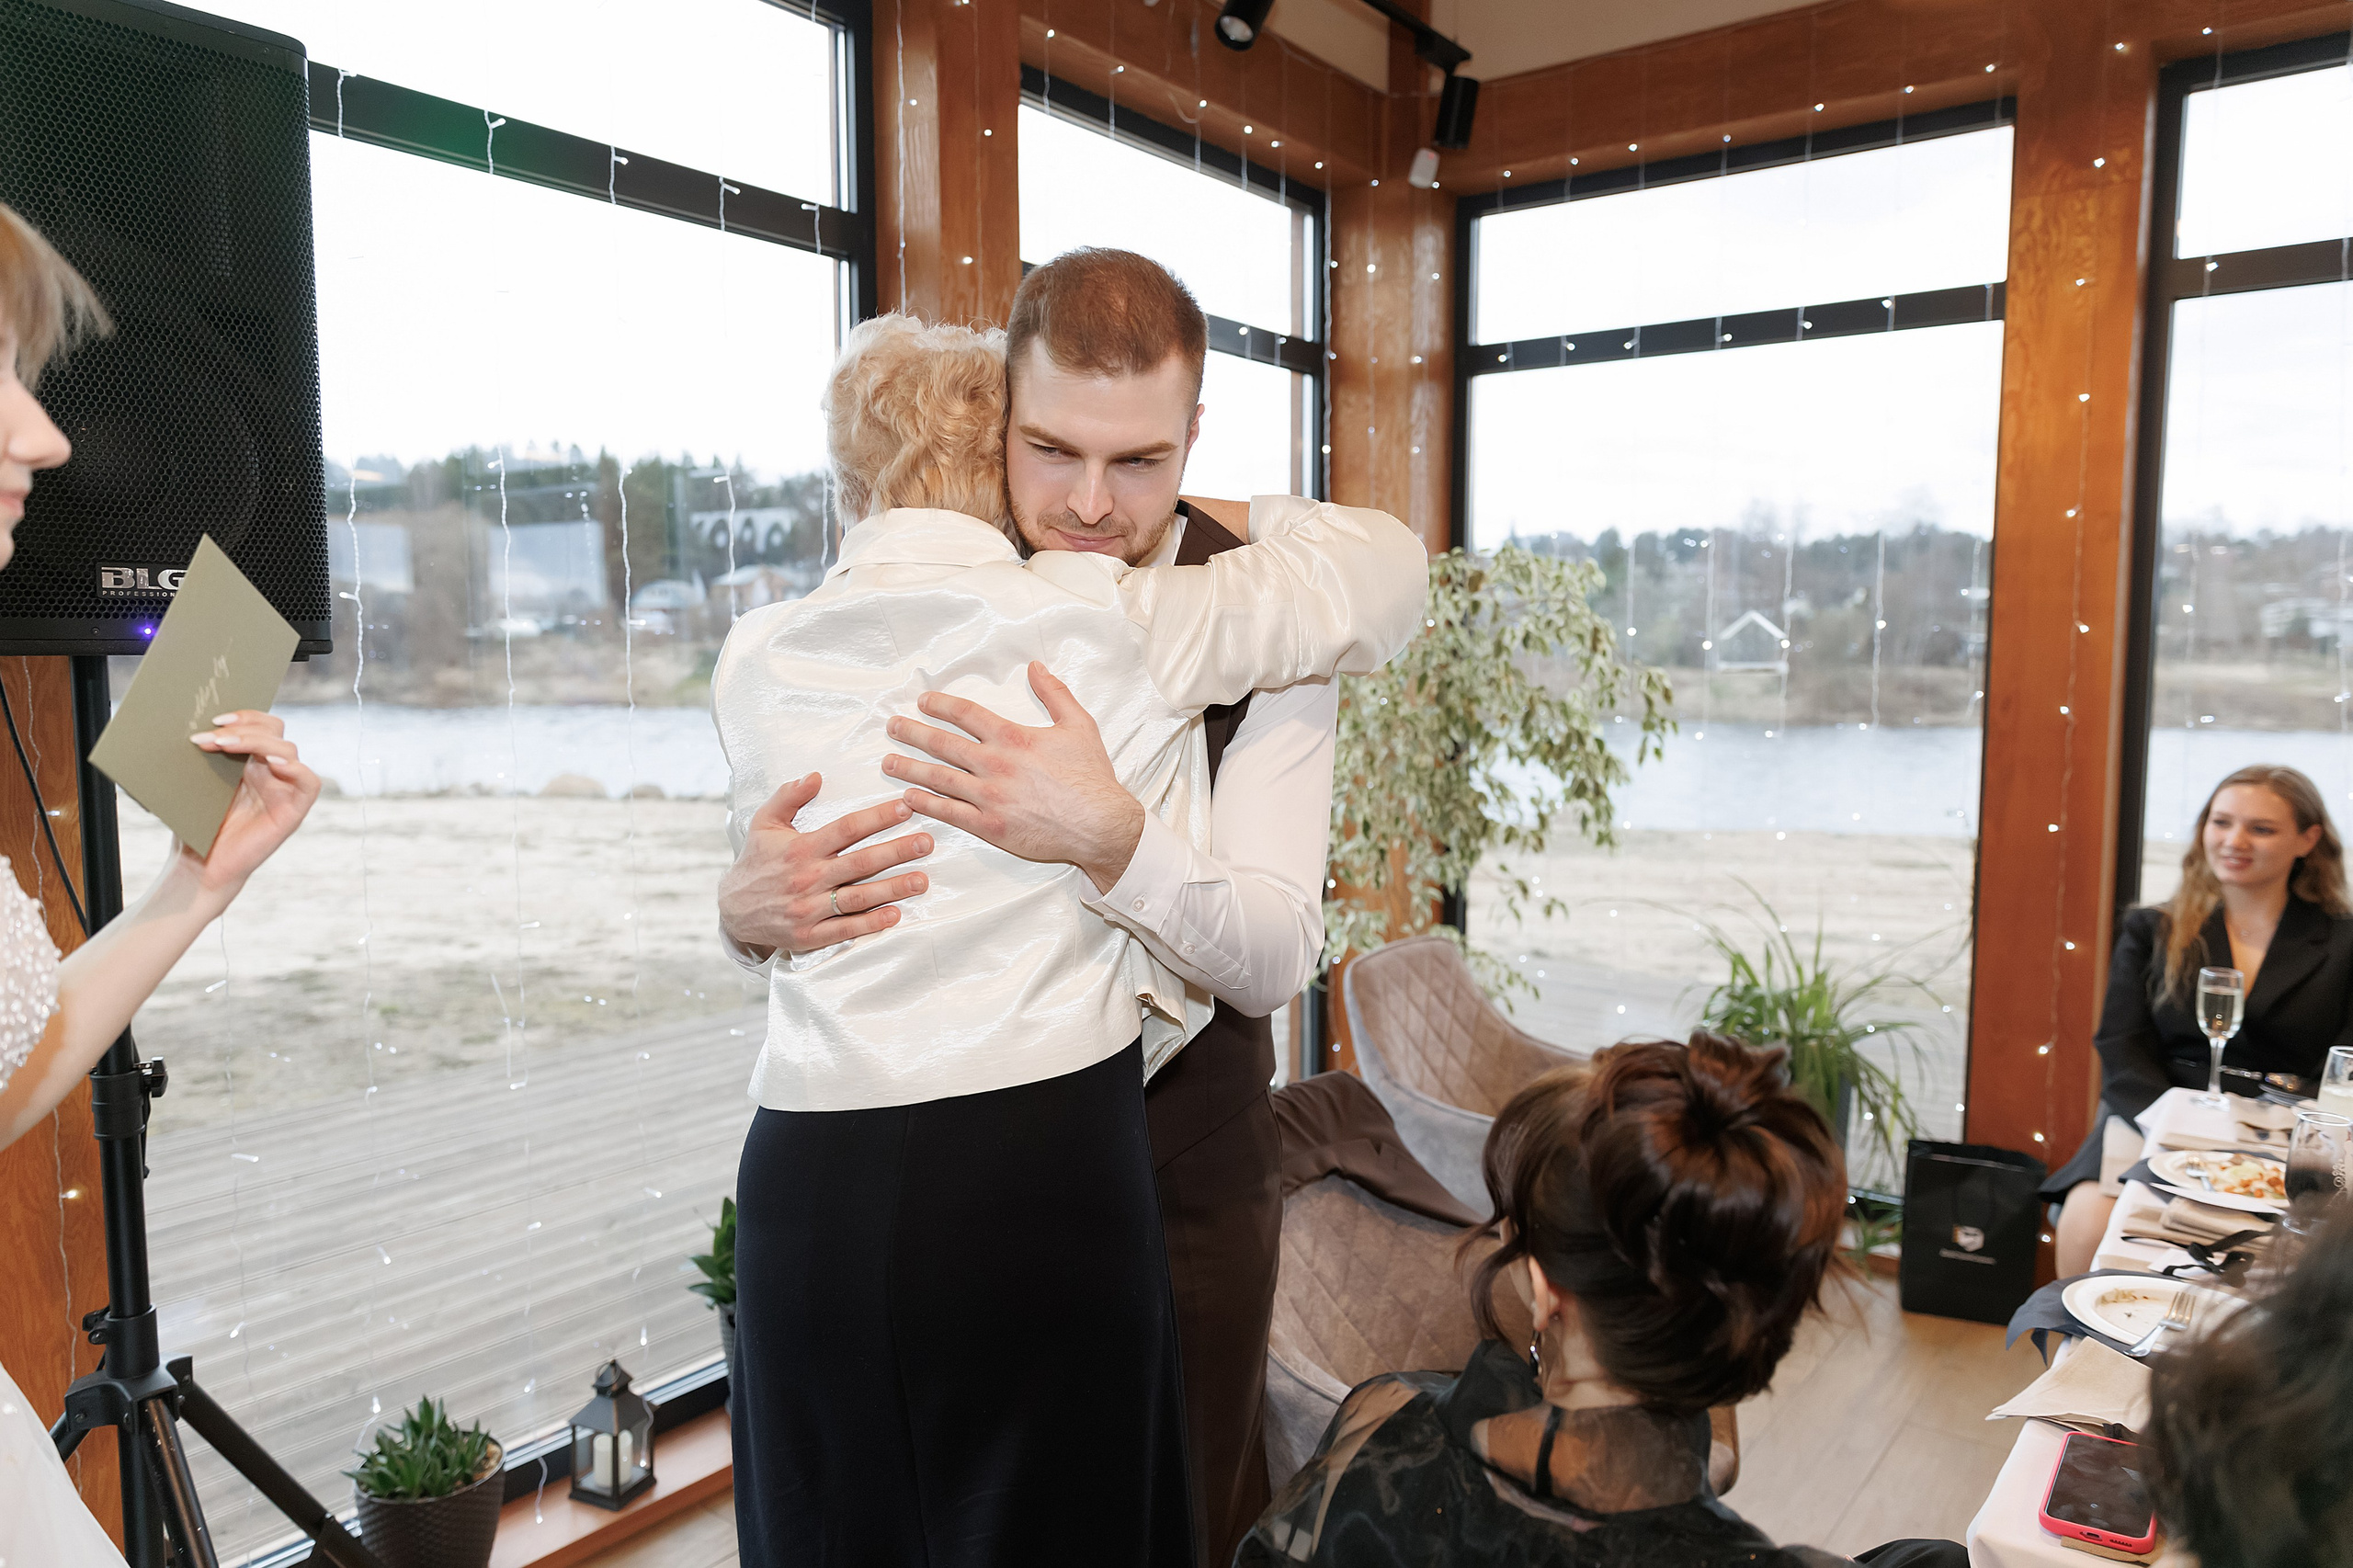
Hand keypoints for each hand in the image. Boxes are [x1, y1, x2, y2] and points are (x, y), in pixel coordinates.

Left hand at [186, 710, 319, 896]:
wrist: (199, 866)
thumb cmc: (196, 826)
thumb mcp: (198, 783)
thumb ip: (206, 757)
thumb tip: (192, 726)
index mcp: (249, 761)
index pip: (260, 724)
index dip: (243, 716)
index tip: (212, 720)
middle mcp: (270, 772)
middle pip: (275, 730)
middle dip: (244, 726)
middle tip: (212, 735)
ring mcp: (284, 790)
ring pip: (287, 750)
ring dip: (256, 742)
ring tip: (223, 746)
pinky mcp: (293, 811)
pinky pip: (309, 783)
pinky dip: (295, 769)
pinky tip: (271, 764)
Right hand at [718, 773, 931, 958]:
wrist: (732, 911)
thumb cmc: (756, 862)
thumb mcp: (764, 824)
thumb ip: (789, 797)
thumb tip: (815, 775)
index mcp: (801, 848)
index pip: (846, 829)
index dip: (877, 818)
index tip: (906, 808)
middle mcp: (807, 878)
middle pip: (860, 863)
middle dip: (896, 852)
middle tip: (926, 843)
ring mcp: (809, 909)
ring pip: (857, 898)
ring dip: (892, 889)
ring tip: (922, 880)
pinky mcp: (809, 935)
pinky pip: (845, 930)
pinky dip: (871, 923)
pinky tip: (896, 914)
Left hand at [887, 662, 1145, 893]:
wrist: (1100, 824)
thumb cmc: (1091, 776)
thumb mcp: (1079, 725)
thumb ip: (1054, 693)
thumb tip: (1036, 666)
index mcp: (1013, 737)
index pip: (966, 714)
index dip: (940, 705)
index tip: (923, 701)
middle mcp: (995, 765)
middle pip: (943, 744)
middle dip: (913, 733)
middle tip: (891, 727)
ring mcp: (989, 797)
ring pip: (938, 779)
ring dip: (910, 769)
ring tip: (888, 762)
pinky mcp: (990, 826)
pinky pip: (950, 814)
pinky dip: (926, 804)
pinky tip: (908, 798)